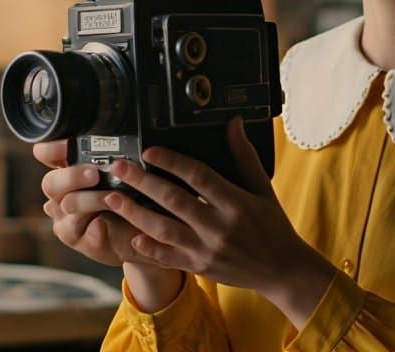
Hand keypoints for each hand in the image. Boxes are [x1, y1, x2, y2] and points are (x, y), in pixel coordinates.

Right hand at [34, 140, 183, 308]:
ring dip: (90, 200)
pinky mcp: (77, 239)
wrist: (141, 234)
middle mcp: (62, 194)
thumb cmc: (132, 198)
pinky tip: (102, 225)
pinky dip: (92, 230)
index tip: (66, 145)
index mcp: (70, 170)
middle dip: (73, 176)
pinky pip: (77, 233)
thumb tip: (126, 144)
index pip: (46, 155)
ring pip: (67, 205)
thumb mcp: (127, 174)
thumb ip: (119, 160)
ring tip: (112, 197)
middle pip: (51, 182)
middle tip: (95, 174)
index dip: (50, 149)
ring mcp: (66, 218)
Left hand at [104, 118, 337, 329]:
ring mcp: (207, 249)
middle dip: (142, 182)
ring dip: (134, 213)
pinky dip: (149, 248)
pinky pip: (169, 258)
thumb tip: (233, 122)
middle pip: (174, 200)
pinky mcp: (200, 267)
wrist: (282, 270)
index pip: (199, 177)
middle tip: (118, 167)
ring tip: (112, 197)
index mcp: (236, 202)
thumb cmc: (272, 225)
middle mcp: (220, 226)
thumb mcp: (262, 188)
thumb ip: (244, 155)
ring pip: (164, 229)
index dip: (172, 161)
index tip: (149, 150)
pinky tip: (131, 235)